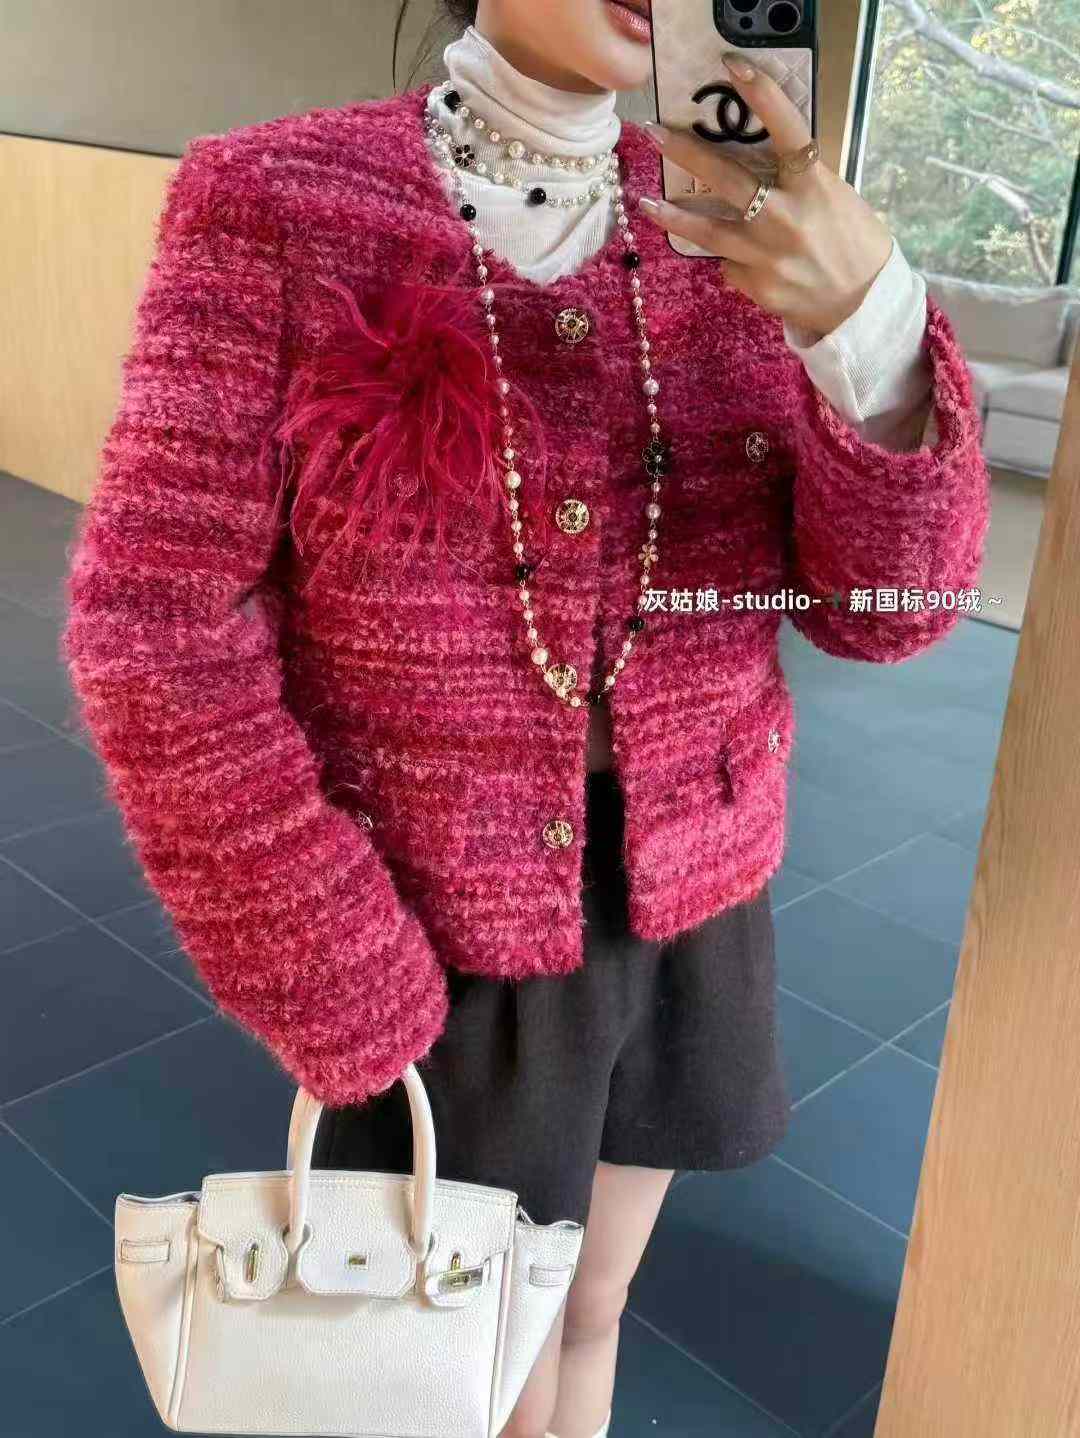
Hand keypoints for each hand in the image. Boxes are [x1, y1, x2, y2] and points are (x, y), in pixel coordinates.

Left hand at [637, 55, 893, 338]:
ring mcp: (766, 255)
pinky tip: (739, 260)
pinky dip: (730, 258)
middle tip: (653, 133)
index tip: (734, 67)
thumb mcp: (834, 198)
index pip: (789, 132)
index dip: (763, 96)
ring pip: (708, 231)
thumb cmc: (852, 241)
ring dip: (673, 216)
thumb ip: (796, 180)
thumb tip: (756, 163)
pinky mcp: (755, 285)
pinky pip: (729, 264)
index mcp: (814, 187)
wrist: (861, 303)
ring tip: (646, 204)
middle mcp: (786, 218)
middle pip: (727, 179)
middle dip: (686, 153)